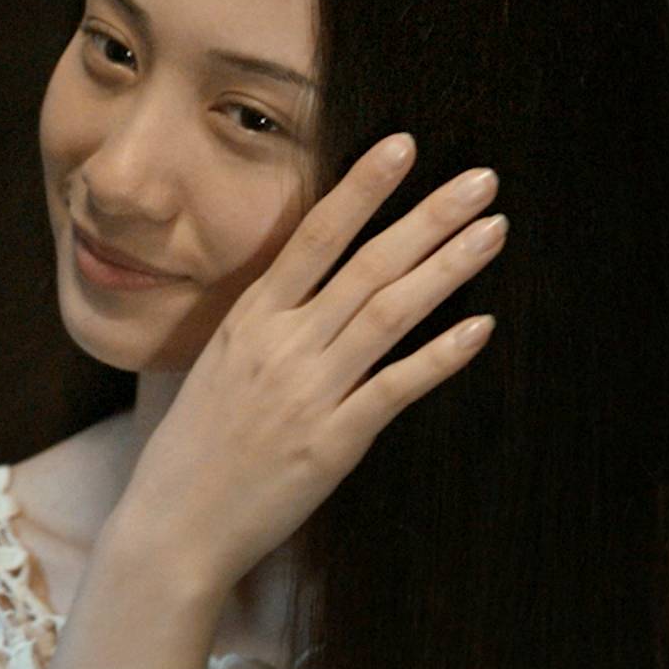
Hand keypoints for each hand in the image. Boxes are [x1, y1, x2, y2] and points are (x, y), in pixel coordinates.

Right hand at [106, 133, 505, 591]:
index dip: (361, 187)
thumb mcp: (219, 363)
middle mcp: (281, 345)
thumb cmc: (197, 445)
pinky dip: (440, 355)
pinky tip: (480, 326)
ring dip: (447, 268)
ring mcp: (309, 392)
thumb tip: (317, 284)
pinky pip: (396, 387)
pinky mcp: (333, 441)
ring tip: (493, 231)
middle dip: (428, 216)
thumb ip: (268, 323)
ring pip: (389, 313)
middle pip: (367, 265)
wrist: (176, 524)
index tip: (403, 145)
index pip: (314, 235)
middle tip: (481, 179)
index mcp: (249, 318)